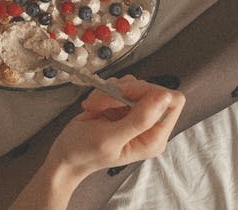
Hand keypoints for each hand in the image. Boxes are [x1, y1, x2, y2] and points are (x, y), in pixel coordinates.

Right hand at [47, 75, 184, 179]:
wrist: (65, 154)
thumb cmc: (85, 152)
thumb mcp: (110, 138)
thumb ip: (139, 119)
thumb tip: (165, 96)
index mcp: (154, 137)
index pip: (173, 101)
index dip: (151, 92)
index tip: (126, 94)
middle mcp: (148, 124)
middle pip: (150, 88)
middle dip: (123, 91)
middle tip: (101, 102)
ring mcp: (135, 113)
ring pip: (133, 84)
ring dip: (109, 91)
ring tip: (95, 107)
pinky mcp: (122, 104)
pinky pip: (120, 85)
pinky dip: (104, 91)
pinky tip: (93, 105)